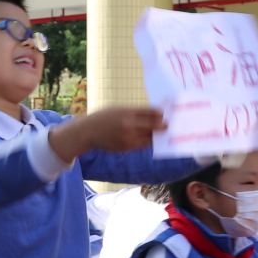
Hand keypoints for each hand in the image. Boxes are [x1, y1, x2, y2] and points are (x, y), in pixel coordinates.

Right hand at [49, 106, 166, 162]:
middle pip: (154, 126)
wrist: (88, 132)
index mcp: (128, 112)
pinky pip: (142, 145)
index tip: (165, 114)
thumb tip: (154, 115)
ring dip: (156, 136)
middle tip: (168, 126)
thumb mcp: (119, 109)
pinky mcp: (126, 147)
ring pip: (150, 138)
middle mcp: (130, 125)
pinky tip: (149, 139)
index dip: (161, 114)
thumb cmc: (104, 117)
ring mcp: (128, 138)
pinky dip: (147, 142)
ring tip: (161, 134)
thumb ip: (135, 112)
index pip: (152, 112)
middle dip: (163, 126)